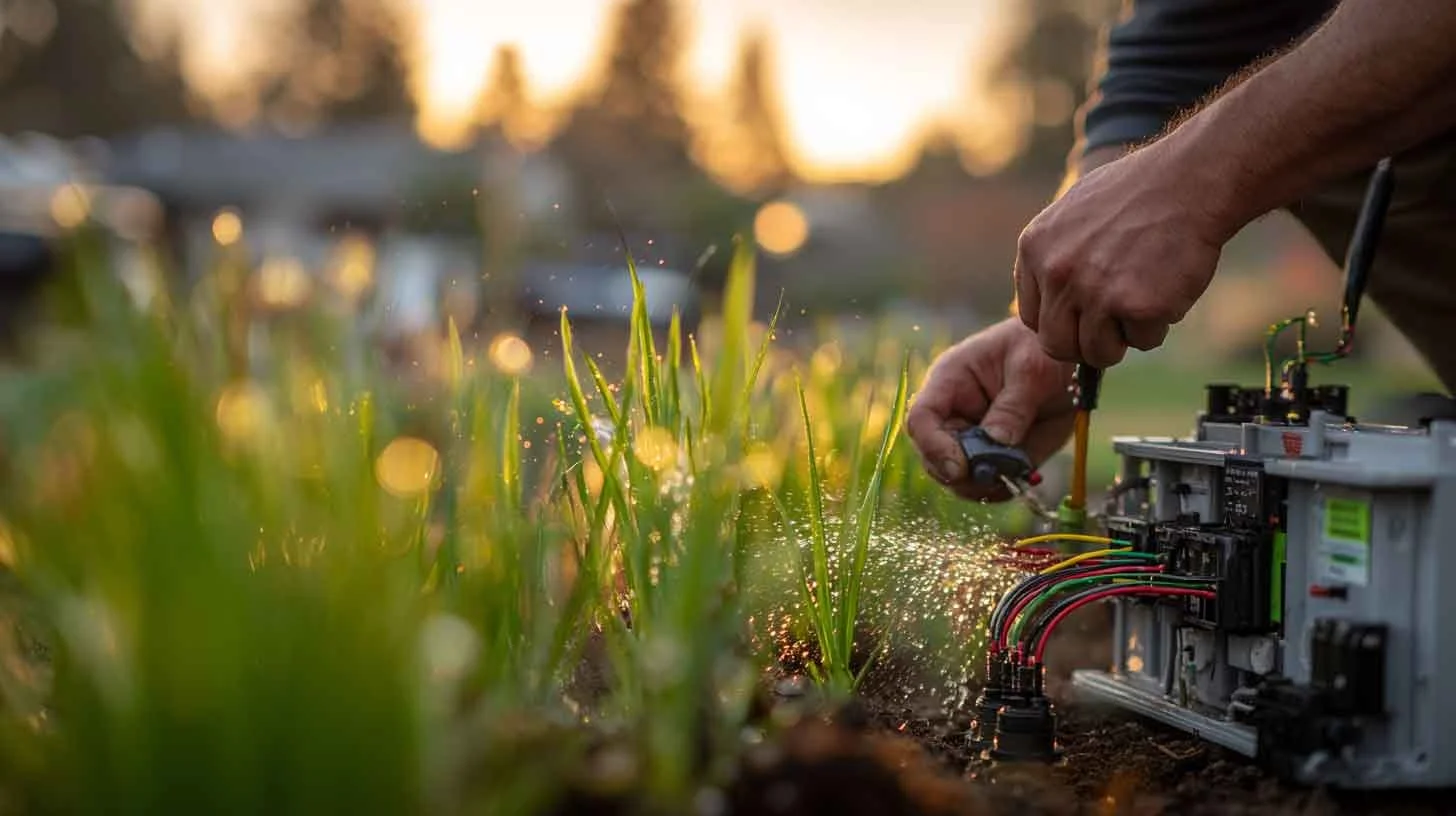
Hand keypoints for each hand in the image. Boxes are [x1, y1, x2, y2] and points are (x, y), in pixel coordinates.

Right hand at [906, 318, 1076, 500]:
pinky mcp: (994, 457)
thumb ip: (1013, 406)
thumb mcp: (1032, 370)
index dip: (933, 446)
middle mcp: (952, 414)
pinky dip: (1003, 489)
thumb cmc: (1041, 350)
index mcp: (950, 382)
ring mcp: (972, 439)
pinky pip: (987, 485)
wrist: (1066, 361)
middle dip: (961, 474)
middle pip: (933, 457)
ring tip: (1016, 473)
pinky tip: (1023, 478)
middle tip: (997, 475)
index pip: (922, 419)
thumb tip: (996, 442)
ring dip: (983, 485)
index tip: (961, 468)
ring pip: (958, 479)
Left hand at [1013, 142, 1231, 367]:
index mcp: (1035, 249)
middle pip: (1057, 345)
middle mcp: (1057, 274)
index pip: (1032, 318)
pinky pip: (1143, 341)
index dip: (1062, 324)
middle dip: (1086, 343)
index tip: (1085, 318)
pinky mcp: (1137, 306)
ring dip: (1123, 338)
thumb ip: (1053, 256)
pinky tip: (1167, 287)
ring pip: (1098, 352)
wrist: (1189, 179)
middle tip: (1115, 325)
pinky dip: (1159, 324)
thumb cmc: (1138, 192)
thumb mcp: (1072, 212)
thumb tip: (1048, 303)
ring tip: (1144, 300)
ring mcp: (1095, 292)